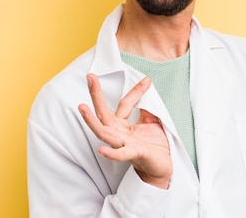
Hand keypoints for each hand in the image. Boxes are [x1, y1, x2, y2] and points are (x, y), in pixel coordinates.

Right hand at [78, 74, 171, 188]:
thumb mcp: (152, 122)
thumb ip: (145, 109)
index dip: (136, 91)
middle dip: (96, 95)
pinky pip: (120, 155)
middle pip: (103, 113)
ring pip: (103, 133)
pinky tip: (101, 149)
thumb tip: (146, 90)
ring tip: (82, 108)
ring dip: (92, 121)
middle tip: (90, 77)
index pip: (125, 104)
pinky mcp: (133, 155)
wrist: (162, 168)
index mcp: (123, 125)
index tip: (147, 80)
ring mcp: (124, 144)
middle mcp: (119, 134)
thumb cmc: (154, 146)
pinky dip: (111, 153)